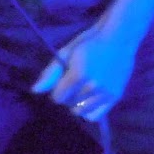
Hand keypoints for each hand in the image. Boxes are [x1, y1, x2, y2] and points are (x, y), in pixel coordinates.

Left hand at [30, 3, 146, 122]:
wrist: (119, 37)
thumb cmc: (89, 42)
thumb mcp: (66, 52)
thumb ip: (50, 73)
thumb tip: (34, 91)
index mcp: (78, 74)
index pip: (57, 97)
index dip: (58, 90)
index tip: (64, 80)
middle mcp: (92, 86)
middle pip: (69, 105)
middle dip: (69, 96)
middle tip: (76, 83)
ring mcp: (105, 93)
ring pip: (81, 112)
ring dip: (79, 104)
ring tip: (85, 90)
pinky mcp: (115, 97)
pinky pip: (96, 116)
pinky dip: (90, 111)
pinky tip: (92, 99)